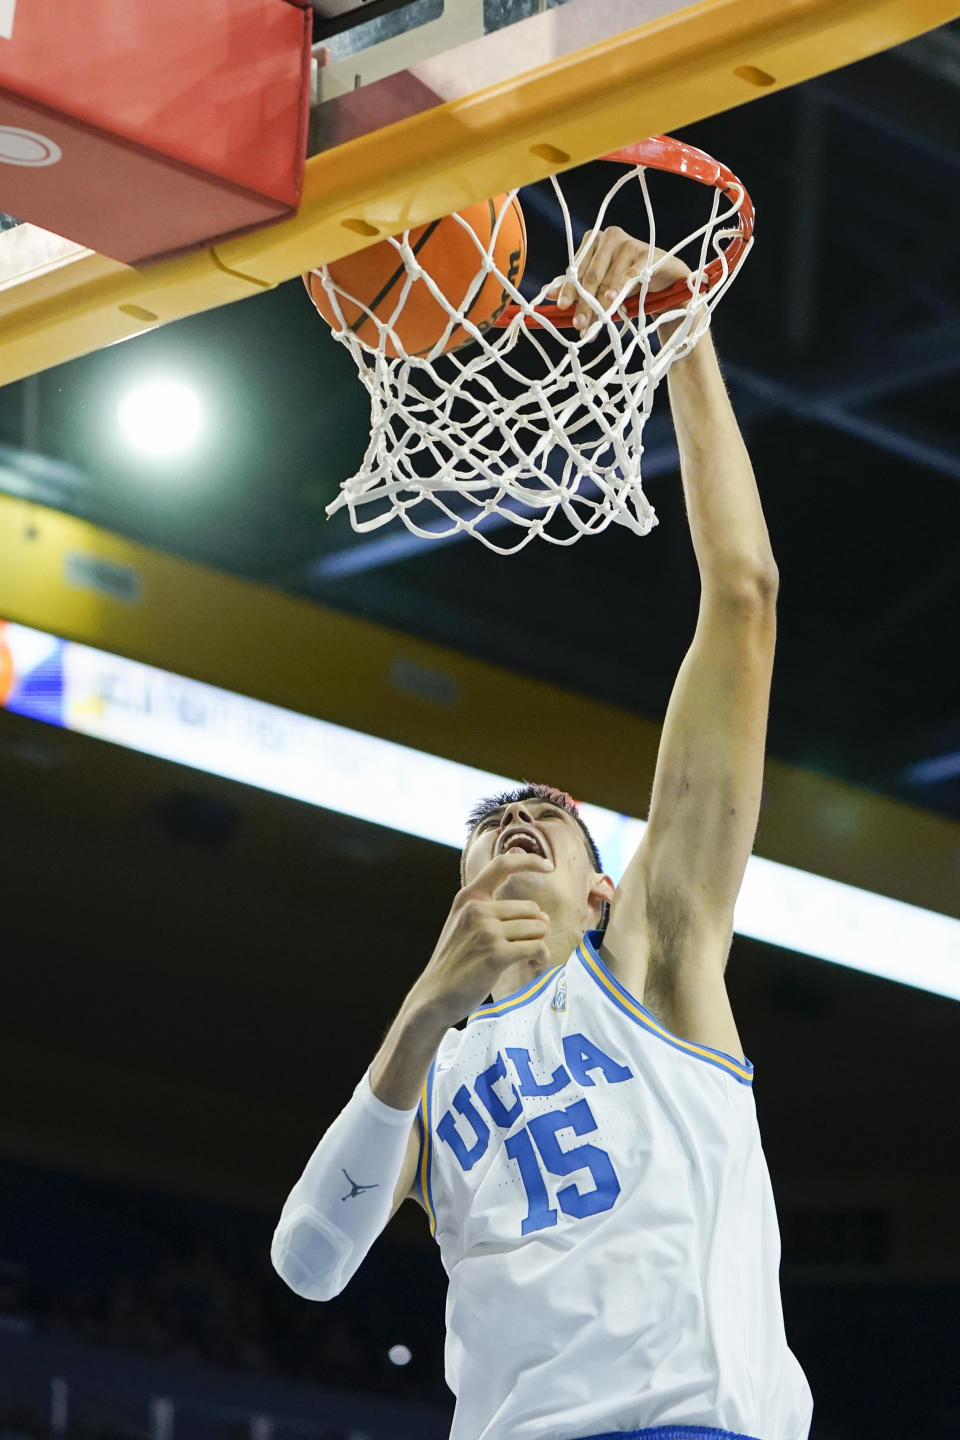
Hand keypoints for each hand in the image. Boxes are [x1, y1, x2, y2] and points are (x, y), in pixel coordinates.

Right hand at [409, 850, 552, 1025]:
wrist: (435, 995)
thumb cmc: (456, 961)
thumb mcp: (464, 924)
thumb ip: (495, 912)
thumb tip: (543, 916)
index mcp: (468, 898)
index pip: (502, 865)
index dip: (529, 861)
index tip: (548, 866)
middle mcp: (476, 909)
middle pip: (531, 908)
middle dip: (535, 928)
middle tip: (527, 946)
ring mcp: (486, 931)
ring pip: (536, 928)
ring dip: (538, 945)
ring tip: (528, 958)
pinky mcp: (496, 953)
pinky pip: (536, 947)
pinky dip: (540, 958)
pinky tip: (533, 965)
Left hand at [555, 226, 690, 330]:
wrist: (664, 280)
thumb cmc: (627, 282)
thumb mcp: (600, 285)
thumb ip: (576, 287)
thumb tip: (546, 294)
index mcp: (593, 241)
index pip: (577, 270)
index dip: (568, 290)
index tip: (561, 307)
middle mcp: (609, 237)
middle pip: (591, 277)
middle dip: (584, 304)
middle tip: (579, 325)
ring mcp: (629, 244)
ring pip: (609, 280)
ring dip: (602, 305)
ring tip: (597, 325)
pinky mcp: (648, 254)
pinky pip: (630, 275)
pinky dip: (620, 288)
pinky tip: (611, 300)